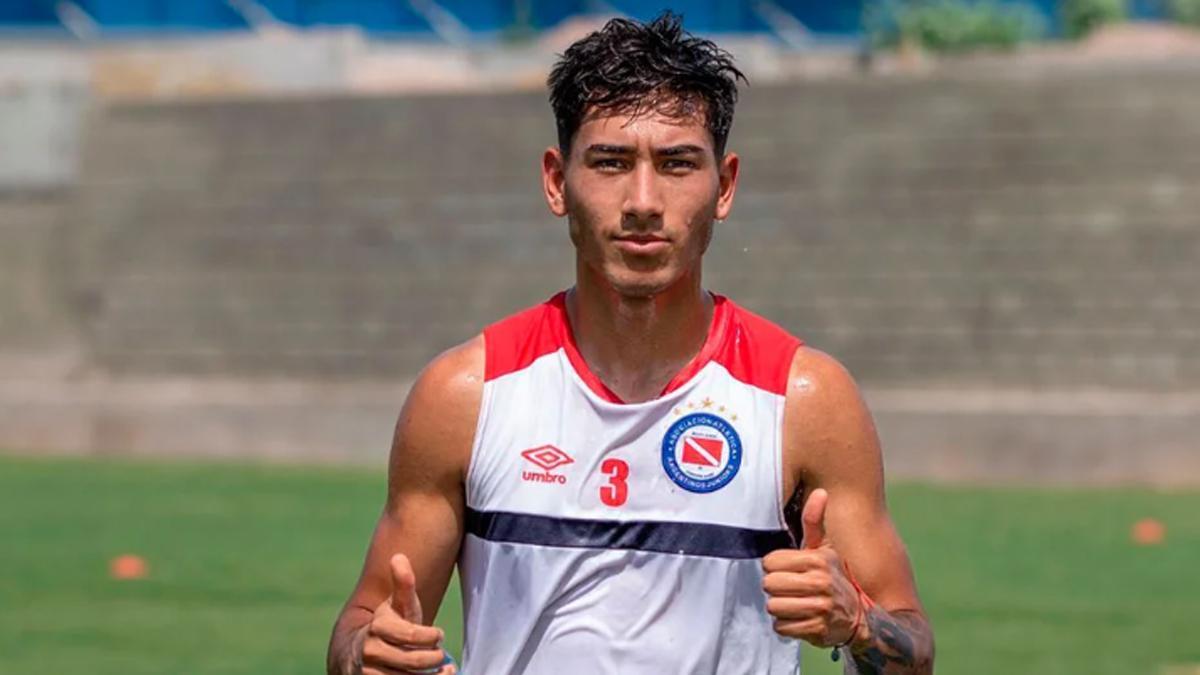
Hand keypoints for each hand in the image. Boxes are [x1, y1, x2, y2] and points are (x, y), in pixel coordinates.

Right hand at [356, 554, 454, 674]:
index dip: (431, 636)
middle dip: (433, 658)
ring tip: (443, 669)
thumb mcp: (396, 606)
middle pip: (412, 662)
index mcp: (377, 628)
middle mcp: (370, 652)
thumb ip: (403, 584)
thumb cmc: (387, 627)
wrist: (355, 654)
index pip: (411, 635)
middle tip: (441, 654)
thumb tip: (399, 556)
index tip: (439, 634)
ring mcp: (369, 674)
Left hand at [762, 488, 866, 647]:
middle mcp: (820, 582)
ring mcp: (819, 607)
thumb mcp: (826, 550)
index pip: (770, 562)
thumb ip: (815, 522)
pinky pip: (781, 627)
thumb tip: (821, 491)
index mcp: (817, 559)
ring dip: (780, 608)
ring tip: (795, 604)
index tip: (787, 571)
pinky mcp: (816, 630)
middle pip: (769, 584)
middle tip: (790, 589)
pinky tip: (800, 619)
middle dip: (775, 588)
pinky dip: (786, 626)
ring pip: (773, 607)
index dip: (774, 567)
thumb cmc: (833, 577)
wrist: (860, 617)